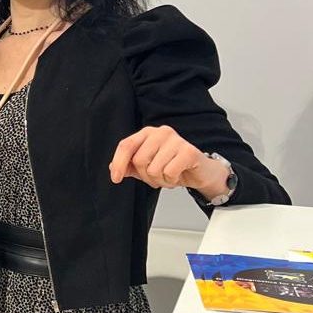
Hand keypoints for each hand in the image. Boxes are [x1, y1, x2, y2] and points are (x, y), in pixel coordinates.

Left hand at [108, 125, 229, 196]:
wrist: (200, 172)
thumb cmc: (173, 166)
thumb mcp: (147, 167)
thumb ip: (129, 166)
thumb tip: (113, 167)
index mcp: (147, 133)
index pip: (126, 145)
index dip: (118, 162)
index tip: (115, 178)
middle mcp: (160, 132)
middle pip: (139, 160)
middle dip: (146, 176)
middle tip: (157, 177)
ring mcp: (176, 140)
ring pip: (154, 169)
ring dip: (160, 180)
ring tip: (169, 176)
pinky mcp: (188, 151)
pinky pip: (169, 172)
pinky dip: (171, 180)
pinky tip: (178, 176)